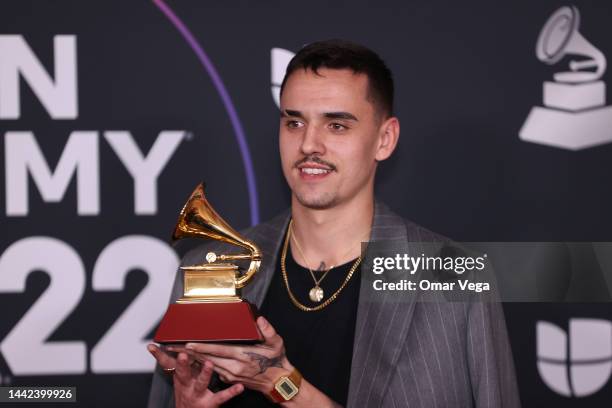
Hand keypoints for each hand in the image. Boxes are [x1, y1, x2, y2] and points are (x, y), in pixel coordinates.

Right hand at [148, 344, 242, 407]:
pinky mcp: (210, 403)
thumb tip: (167, 345)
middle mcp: (187, 386)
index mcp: (180, 378)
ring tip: (209, 364)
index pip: (168, 364)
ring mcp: (198, 394)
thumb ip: (179, 362)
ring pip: (201, 383)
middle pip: (183, 373)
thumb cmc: (188, 394)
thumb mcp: (181, 378)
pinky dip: (231, 392)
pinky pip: (221, 397)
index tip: (153, 346)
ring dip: (204, 373)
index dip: (160, 355)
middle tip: (183, 353)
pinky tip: (239, 387)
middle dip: (182, 363)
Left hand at [168, 316, 290, 393]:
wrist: (278, 382)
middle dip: (189, 353)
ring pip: (207, 365)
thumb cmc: (276, 361)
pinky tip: (192, 359)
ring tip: (177, 351)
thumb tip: (260, 320)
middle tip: (173, 346)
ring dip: (192, 358)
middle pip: (207, 359)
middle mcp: (233, 367)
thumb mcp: (276, 344)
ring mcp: (230, 374)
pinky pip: (212, 370)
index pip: (218, 351)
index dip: (202, 348)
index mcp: (242, 357)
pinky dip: (200, 364)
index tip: (189, 344)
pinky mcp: (229, 378)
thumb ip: (268, 331)